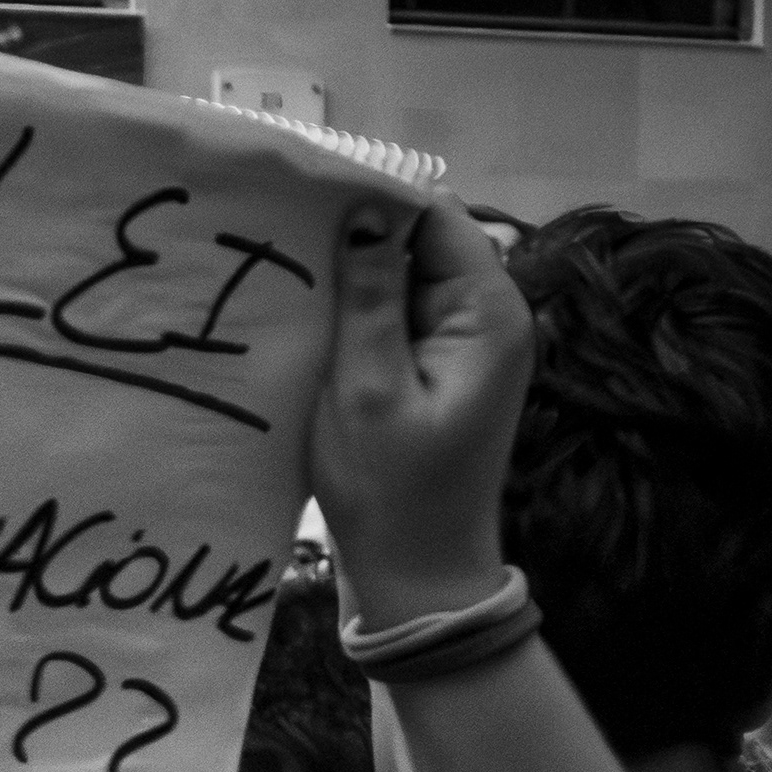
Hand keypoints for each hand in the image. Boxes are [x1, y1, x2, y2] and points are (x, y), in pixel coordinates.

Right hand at [308, 192, 533, 628]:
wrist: (418, 578)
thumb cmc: (392, 495)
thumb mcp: (366, 390)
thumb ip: (368, 297)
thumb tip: (363, 210)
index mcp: (488, 314)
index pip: (436, 214)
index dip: (372, 196)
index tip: (303, 192)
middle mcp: (490, 317)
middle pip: (422, 238)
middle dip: (357, 234)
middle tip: (280, 233)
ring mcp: (468, 343)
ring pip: (405, 275)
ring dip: (352, 275)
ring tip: (287, 272)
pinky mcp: (441, 368)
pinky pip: (399, 314)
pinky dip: (359, 311)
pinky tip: (311, 318)